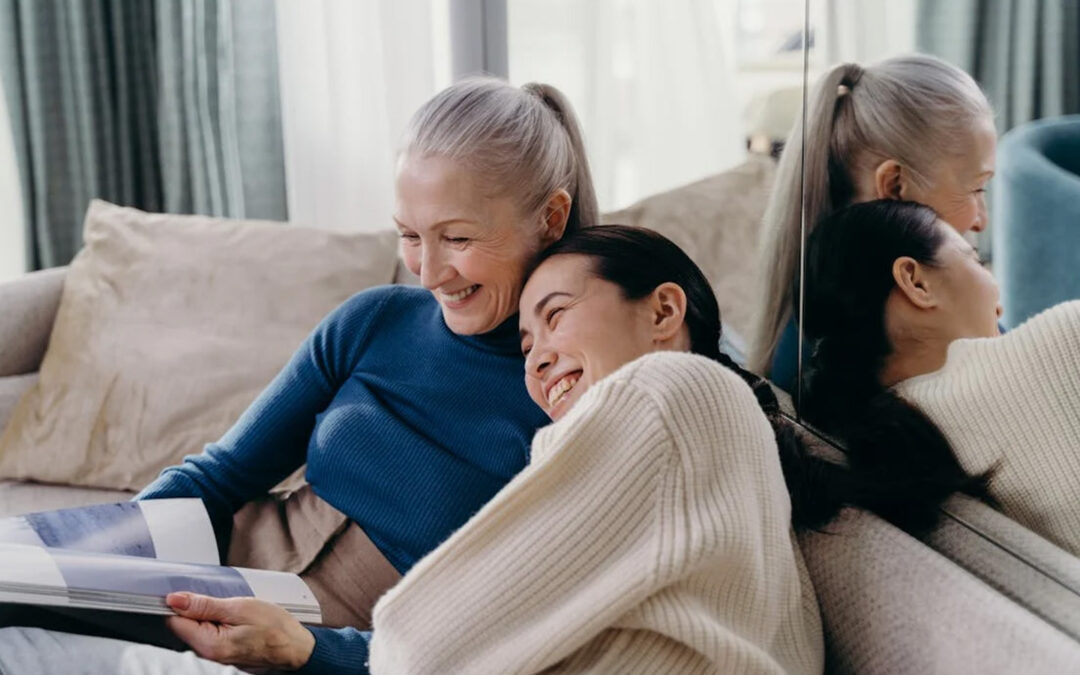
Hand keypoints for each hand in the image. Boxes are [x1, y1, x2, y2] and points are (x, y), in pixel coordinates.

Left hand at [165, 592, 315, 670]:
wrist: (295, 647)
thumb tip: (175, 600)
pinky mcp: (222, 655)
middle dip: (196, 609)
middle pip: (184, 626)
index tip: (191, 591)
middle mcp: (208, 655)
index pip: (174, 621)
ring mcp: (215, 657)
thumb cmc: (275, 628)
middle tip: (221, 600)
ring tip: (231, 609)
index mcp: (209, 644)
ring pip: (197, 629)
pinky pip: (209, 635)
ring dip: (208, 615)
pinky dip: (216, 623)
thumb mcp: (240, 607)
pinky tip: (233, 618)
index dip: (180, 603)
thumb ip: (204, 605)